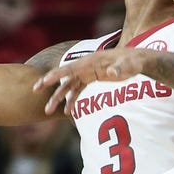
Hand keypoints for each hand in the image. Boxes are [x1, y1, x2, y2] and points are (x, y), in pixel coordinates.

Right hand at [33, 48, 148, 115]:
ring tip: (48, 111)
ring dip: (58, 98)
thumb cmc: (134, 61)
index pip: (69, 68)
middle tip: (34, 92)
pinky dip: (72, 100)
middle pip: (64, 76)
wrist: (139, 61)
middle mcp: (86, 66)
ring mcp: (88, 72)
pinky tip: (67, 112)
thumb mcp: (129, 65)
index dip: (55, 75)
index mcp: (91, 61)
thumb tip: (112, 71)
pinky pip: (78, 90)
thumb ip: (120, 68)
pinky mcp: (92, 78)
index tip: (43, 82)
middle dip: (49, 85)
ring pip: (68, 86)